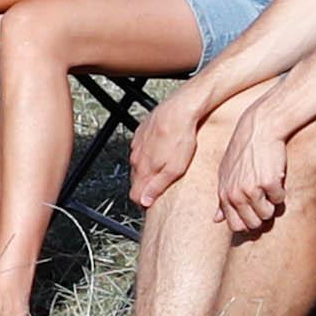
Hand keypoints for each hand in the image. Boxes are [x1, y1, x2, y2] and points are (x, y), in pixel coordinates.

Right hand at [129, 88, 206, 203]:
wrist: (179, 109)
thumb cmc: (181, 137)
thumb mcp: (175, 168)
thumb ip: (157, 186)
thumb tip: (144, 201)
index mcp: (143, 168)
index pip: (135, 194)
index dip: (143, 202)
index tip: (152, 206)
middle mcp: (136, 158)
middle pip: (136, 180)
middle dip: (145, 188)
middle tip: (158, 192)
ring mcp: (137, 145)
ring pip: (138, 165)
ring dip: (146, 171)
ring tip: (160, 173)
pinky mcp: (142, 133)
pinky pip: (141, 150)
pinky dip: (148, 155)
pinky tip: (160, 153)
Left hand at [214, 100, 294, 237]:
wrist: (259, 129)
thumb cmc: (243, 151)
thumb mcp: (226, 174)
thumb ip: (222, 198)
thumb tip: (216, 220)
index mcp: (224, 194)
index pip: (235, 225)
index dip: (248, 222)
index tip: (254, 212)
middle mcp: (235, 194)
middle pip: (252, 223)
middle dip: (261, 216)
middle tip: (265, 201)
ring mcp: (252, 189)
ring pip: (267, 214)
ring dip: (272, 204)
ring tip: (270, 188)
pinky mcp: (269, 182)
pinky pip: (280, 199)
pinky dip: (281, 192)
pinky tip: (277, 177)